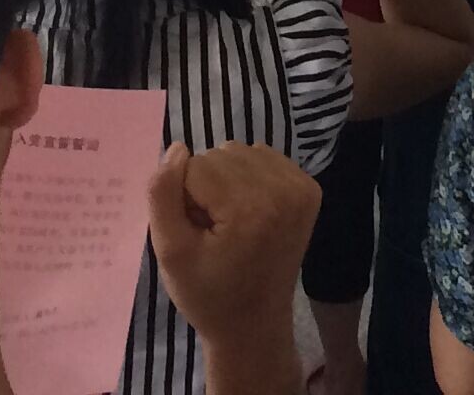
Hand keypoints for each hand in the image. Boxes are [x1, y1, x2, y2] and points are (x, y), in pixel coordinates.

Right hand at [147, 140, 318, 362]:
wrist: (254, 325)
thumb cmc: (208, 295)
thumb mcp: (170, 252)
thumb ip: (163, 195)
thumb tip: (178, 148)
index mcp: (249, 208)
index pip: (193, 167)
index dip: (185, 201)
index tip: (197, 235)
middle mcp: (283, 190)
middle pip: (219, 155)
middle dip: (206, 188)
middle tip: (213, 233)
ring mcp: (301, 188)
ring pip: (239, 153)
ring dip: (226, 181)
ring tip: (230, 224)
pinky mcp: (309, 189)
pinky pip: (263, 158)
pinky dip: (249, 179)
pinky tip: (250, 214)